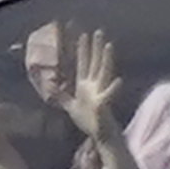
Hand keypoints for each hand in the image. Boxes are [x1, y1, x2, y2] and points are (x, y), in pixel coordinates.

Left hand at [62, 30, 126, 147]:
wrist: (102, 137)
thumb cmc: (89, 122)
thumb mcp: (71, 107)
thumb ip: (62, 96)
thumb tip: (50, 86)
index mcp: (85, 86)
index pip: (83, 64)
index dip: (82, 50)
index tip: (83, 35)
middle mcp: (94, 87)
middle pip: (95, 63)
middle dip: (95, 48)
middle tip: (98, 31)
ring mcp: (100, 94)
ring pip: (103, 73)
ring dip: (106, 60)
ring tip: (109, 46)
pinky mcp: (104, 106)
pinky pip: (108, 97)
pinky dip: (113, 89)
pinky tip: (119, 81)